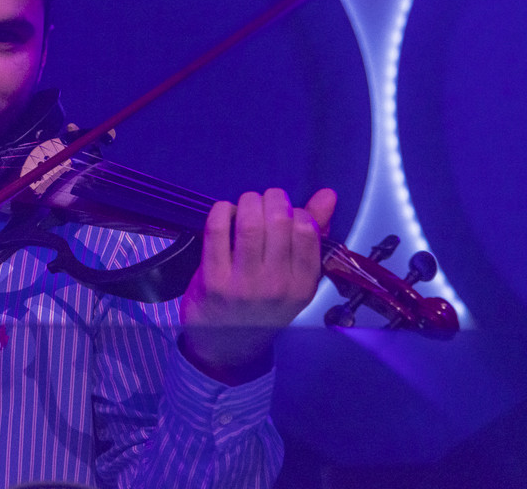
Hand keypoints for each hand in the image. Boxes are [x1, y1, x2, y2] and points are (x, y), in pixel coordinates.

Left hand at [178, 187, 335, 383]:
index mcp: (302, 285)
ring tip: (246, 205)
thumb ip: (313, 236)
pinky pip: (217, 229)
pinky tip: (225, 213)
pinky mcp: (213, 279)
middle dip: (272, 199)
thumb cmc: (262, 306)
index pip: (307, 231)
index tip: (286, 213)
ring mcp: (243, 284)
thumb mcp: (293, 279)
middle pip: (279, 221)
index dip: (296, 211)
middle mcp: (276, 285)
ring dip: (247, 202)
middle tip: (264, 202)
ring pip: (250, 222)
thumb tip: (327, 195)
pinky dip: (222, 211)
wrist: (225, 345)